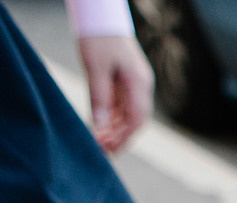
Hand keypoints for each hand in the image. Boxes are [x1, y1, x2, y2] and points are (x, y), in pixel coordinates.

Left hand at [78, 33, 153, 152]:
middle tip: (103, 152)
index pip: (136, 119)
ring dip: (116, 130)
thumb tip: (100, 126)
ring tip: (100, 143)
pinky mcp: (125, 81)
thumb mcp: (95, 68)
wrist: (101, 15)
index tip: (109, 150)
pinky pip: (122, 105)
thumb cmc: (98, 38)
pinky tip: (101, 126)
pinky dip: (112, 118)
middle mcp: (141, 86)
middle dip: (121, 138)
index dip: (124, 137)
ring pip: (128, 115)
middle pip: (135, 120)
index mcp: (139, 83)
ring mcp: (135, 83)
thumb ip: (99, 98)